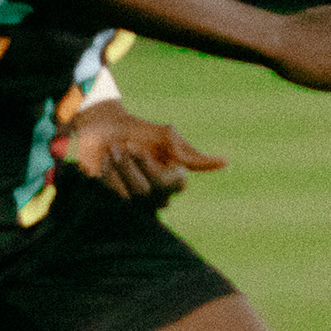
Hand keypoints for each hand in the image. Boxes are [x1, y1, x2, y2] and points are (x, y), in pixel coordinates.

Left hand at [53, 104, 223, 199]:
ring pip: (133, 195)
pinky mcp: (114, 202)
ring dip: (121, 166)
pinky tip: (105, 162)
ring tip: (113, 150)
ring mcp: (136, 202)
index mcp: (173, 182)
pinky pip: (114, 196)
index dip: (155, 166)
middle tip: (126, 145)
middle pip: (152, 191)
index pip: (174, 184)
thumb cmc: (140, 132)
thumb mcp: (167, 138)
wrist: (105, 129)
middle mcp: (157, 196)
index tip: (141, 146)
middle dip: (136, 164)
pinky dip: (108, 173)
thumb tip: (226, 162)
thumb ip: (191, 155)